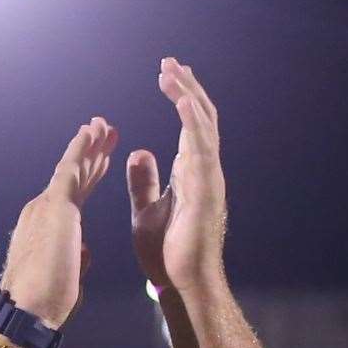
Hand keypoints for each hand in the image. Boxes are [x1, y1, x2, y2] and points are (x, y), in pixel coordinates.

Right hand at [1, 116, 117, 326]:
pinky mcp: (54, 206)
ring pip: (73, 168)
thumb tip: (83, 251)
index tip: (103, 159)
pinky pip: (70, 170)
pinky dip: (81, 149)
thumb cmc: (46, 302)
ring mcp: (46, 205)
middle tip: (107, 130)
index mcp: (48, 226)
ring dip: (90, 145)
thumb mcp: (69, 275)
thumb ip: (76, 257)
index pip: (74, 194)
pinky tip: (91, 131)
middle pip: (74, 175)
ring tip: (104, 124)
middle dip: (93, 153)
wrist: (27, 311)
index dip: (90, 174)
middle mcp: (42, 209)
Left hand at [127, 58, 227, 293]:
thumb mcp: (147, 210)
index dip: (181, 97)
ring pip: (204, 127)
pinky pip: (202, 150)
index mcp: (192, 173)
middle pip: (201, 118)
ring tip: (171, 71)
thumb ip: (145, 180)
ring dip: (188, 96)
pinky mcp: (206, 192)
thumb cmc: (168, 254)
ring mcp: (209, 180)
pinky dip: (193, 123)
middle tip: (168, 62)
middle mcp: (206, 171)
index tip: (166, 73)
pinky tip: (182, 101)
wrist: (182, 285)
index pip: (191, 125)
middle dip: (186, 87)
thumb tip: (138, 150)